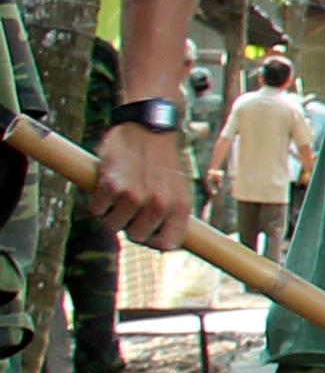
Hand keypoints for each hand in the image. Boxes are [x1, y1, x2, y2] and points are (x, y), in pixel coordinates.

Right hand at [90, 124, 191, 248]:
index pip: (167, 244)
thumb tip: (161, 244)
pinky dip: (98, 201)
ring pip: (112, 226)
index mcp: (180, 206)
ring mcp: (135, 195)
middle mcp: (160, 204)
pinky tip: (107, 186)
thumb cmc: (161, 162)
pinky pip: (97, 210)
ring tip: (119, 194)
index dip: (153, 240)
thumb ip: (171, 215)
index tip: (147, 231)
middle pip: (136, 237)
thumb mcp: (179, 189)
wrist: (148, 128)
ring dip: (111, 213)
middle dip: (130, 224)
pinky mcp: (112, 185)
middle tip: (131, 206)